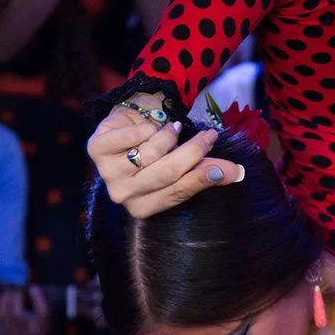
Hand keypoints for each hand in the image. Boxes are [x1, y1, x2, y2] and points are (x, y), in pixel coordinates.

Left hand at [0, 286, 50, 334]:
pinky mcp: (0, 334)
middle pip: (17, 315)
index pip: (40, 314)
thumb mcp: (45, 320)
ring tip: (9, 293)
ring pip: (2, 315)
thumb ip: (41, 305)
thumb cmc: (36, 330)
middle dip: (15, 298)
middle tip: (17, 291)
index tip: (33, 288)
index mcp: (39, 331)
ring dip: (4, 300)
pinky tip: (0, 300)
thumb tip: (32, 288)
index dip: (37, 299)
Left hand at [86, 92, 244, 218]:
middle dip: (193, 151)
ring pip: (151, 152)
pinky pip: (133, 136)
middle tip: (210, 136)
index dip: (203, 177)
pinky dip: (147, 127)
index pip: (179, 192)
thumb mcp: (182, 164)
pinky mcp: (96, 149)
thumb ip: (207, 170)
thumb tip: (238, 173)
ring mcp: (107, 174)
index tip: (228, 166)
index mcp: (143, 208)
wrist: (127, 128)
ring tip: (173, 129)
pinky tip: (149, 127)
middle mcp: (122, 196)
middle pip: (167, 173)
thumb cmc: (157, 153)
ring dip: (168, 135)